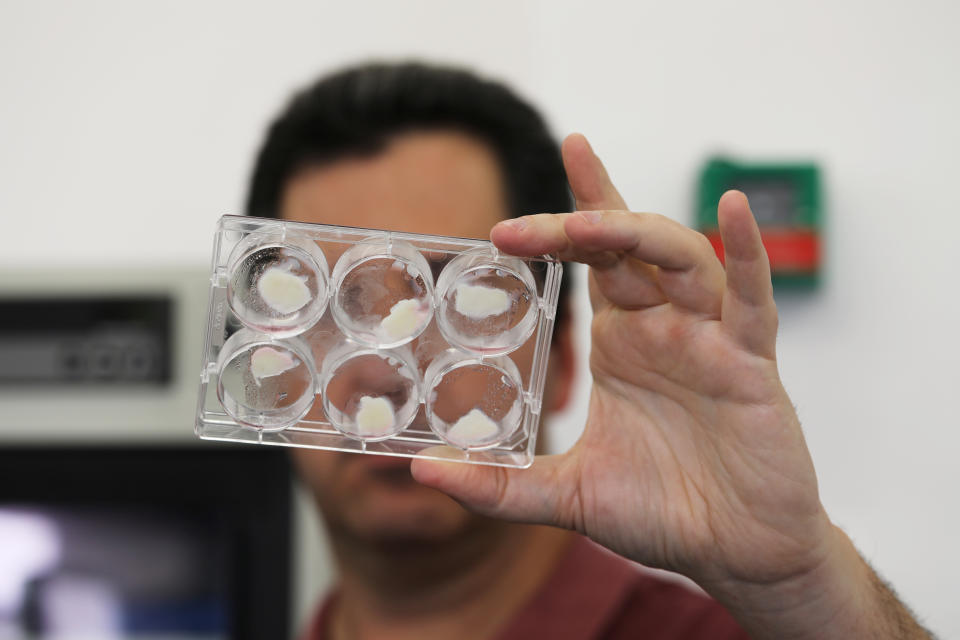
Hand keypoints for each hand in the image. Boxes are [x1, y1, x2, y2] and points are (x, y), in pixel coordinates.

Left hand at [411, 134, 927, 637]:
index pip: (592, 261)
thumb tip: (423, 472)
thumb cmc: (662, 511)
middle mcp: (665, 327)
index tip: (514, 204)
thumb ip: (499, 485)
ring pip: (681, 258)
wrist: (736, 551)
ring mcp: (711, 339)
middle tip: (521, 227)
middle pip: (627, 245)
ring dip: (635, 232)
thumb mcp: (567, 495)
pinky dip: (748, 254)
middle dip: (580, 220)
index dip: (563, 219)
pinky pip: (754, 298)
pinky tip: (732, 210)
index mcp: (623, 343)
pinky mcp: (753, 363)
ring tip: (586, 222)